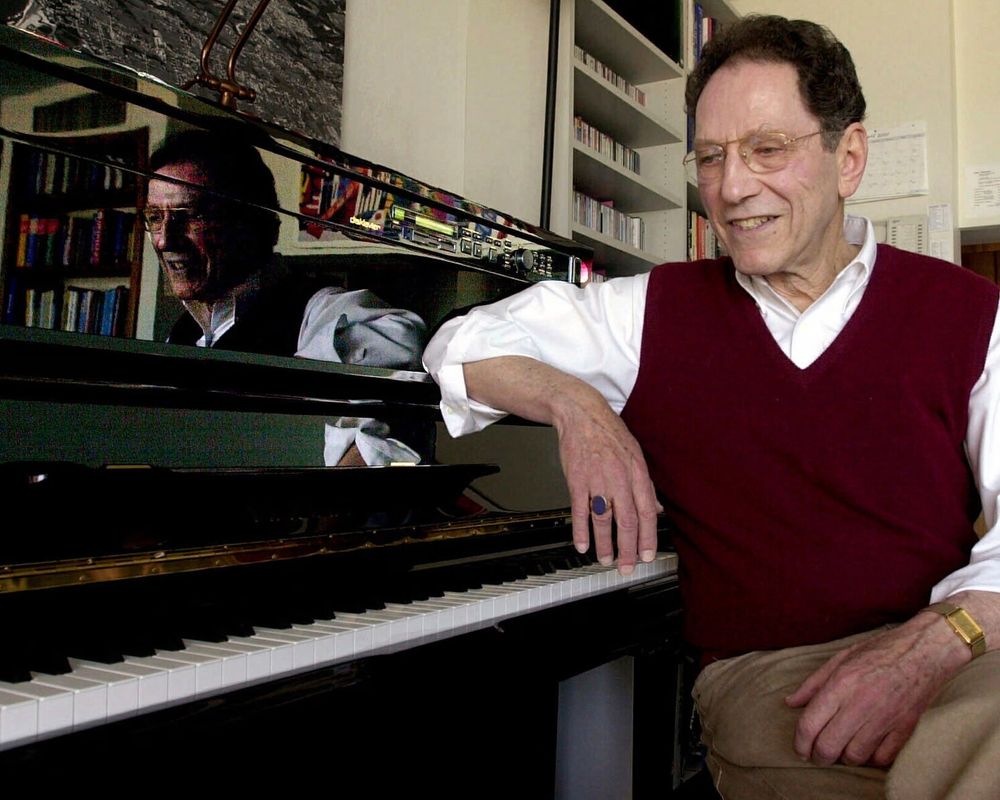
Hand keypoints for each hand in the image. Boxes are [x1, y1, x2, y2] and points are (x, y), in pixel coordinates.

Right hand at [551, 387, 660, 573]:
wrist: (582, 415)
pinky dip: (580, 530)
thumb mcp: (636, 455)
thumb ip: (646, 486)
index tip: (646, 556)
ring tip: (606, 559)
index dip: (647, 538)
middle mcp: (619, 479)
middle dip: (628, 549)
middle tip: (626, 566)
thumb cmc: (609, 434)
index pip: (646, 512)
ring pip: (603, 520)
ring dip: (605, 544)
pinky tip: (582, 544)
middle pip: (626, 521)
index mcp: (637, 473)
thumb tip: (657, 509)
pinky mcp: (577, 480)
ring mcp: (597, 480)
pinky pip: (579, 510)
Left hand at [785, 614, 968, 766]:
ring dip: (844, 758)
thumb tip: (790, 703)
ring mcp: (884, 719)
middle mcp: (860, 704)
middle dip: (818, 756)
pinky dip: (871, 759)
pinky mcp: (905, 729)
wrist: (924, 652)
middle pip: (829, 747)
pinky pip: (882, 759)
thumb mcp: (840, 659)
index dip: (800, 743)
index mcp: (841, 683)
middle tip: (816, 755)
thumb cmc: (879, 652)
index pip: (810, 724)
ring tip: (841, 750)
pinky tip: (866, 749)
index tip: (800, 749)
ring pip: (855, 756)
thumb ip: (813, 683)